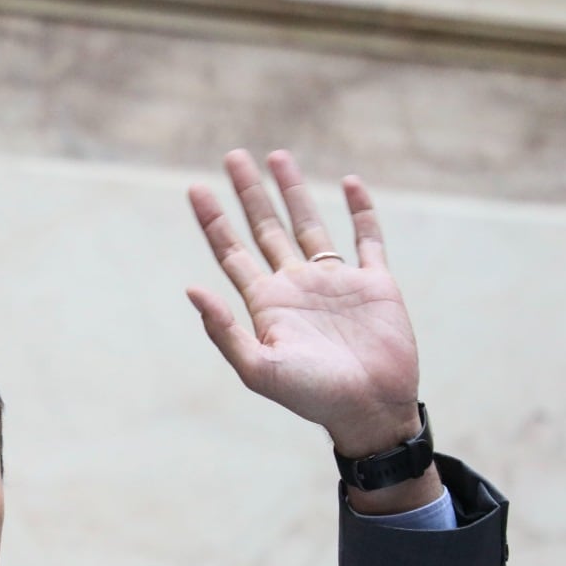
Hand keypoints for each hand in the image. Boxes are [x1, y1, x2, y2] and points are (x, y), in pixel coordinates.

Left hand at [186, 149, 420, 456]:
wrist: (369, 410)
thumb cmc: (312, 396)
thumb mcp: (258, 368)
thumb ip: (224, 330)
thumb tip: (191, 289)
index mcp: (267, 303)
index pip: (232, 252)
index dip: (213, 220)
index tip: (195, 188)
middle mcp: (297, 286)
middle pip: (265, 228)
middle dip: (249, 193)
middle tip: (233, 155)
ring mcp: (335, 282)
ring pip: (309, 224)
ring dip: (293, 191)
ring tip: (277, 156)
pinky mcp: (375, 283)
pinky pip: (367, 237)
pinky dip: (360, 209)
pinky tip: (348, 183)